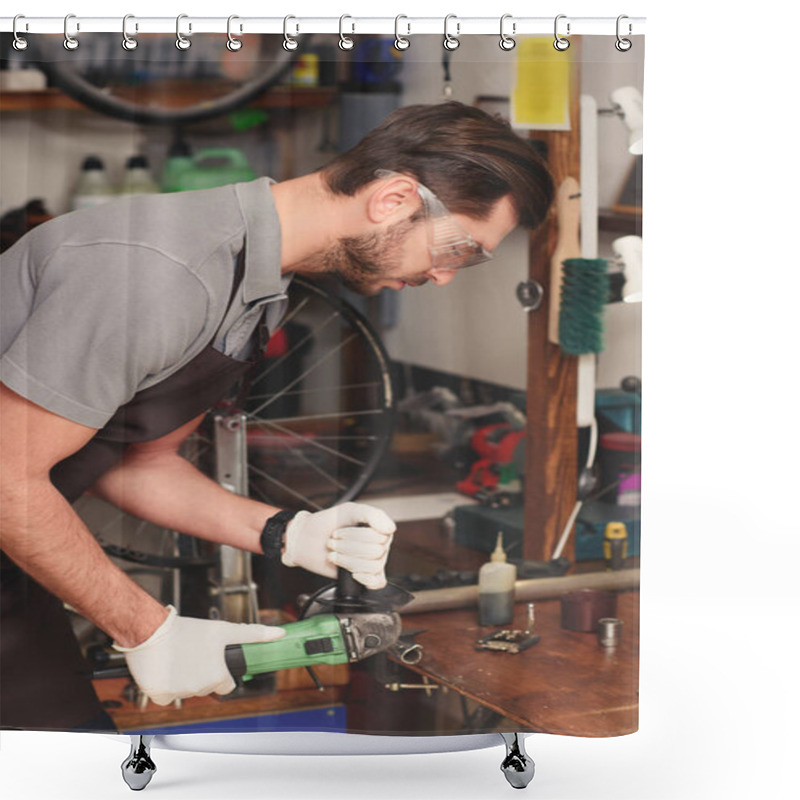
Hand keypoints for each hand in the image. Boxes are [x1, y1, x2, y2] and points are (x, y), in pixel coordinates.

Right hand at [113, 606, 285, 704]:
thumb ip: (253, 634)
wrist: (152, 630)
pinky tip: (165, 668)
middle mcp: (200, 688)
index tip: (212, 661)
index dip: (221, 672)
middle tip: (193, 655)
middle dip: (201, 673)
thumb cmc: (188, 630)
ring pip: (186, 691)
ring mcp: (179, 694)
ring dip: (183, 678)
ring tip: (179, 657)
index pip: (226, 685)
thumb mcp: (223, 630)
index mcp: (217, 676)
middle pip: (206, 686)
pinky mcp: (158, 695)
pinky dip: (165, 685)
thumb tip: (279, 633)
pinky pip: (166, 696)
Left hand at [282, 502, 395, 589]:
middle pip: (376, 552)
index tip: (340, 532)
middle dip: (349, 547)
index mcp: (378, 529)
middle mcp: (378, 545)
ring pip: (372, 566)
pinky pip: (377, 582)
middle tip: (333, 543)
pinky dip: (366, 579)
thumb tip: (390, 529)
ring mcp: (371, 561)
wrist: (306, 540)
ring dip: (348, 560)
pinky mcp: (364, 576)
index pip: (381, 537)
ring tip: (334, 555)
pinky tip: (352, 573)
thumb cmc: (328, 523)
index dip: (358, 536)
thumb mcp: (350, 510)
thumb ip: (373, 515)